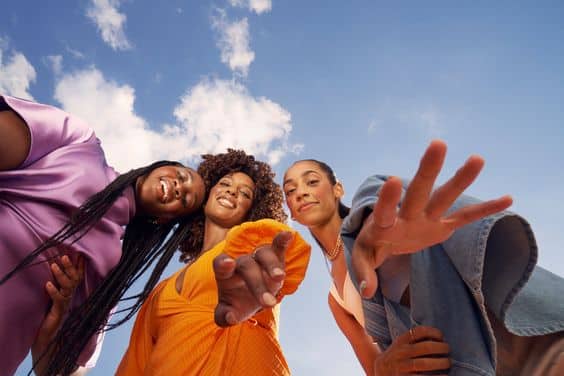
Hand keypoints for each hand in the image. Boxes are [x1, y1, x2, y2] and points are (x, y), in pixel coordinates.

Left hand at [32, 255, 84, 375]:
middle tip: (64, 255)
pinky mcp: (58, 314)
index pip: (77, 277)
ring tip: (54, 265)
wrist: (50, 344)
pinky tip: (47, 284)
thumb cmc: (50, 323)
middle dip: (70, 267)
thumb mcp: (54, 304)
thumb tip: (55, 275)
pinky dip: (53, 292)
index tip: (79, 253)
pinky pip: (58, 301)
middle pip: (75, 280)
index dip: (79, 266)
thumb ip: (58, 292)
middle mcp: (70, 299)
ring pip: (68, 288)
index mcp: (70, 295)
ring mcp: (65, 306)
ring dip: (61, 276)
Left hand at [213, 231, 292, 326]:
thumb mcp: (228, 312)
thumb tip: (230, 317)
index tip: (228, 263)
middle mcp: (241, 262)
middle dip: (257, 285)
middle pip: (247, 266)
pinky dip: (282, 239)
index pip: (220, 264)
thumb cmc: (237, 302)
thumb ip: (223, 316)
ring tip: (279, 278)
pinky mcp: (274, 256)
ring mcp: (257, 257)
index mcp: (225, 273)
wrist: (251, 295)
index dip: (223, 263)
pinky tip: (288, 234)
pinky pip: (277, 245)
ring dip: (272, 266)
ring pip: (263, 255)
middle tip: (268, 303)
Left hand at [352, 140, 512, 296]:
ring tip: (478, 159)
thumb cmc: (370, 246)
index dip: (389, 198)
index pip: (386, 210)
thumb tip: (368, 291)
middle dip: (427, 171)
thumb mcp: (361, 260)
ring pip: (444, 197)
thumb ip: (363, 273)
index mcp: (384, 224)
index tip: (395, 179)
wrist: (383, 239)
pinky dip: (484, 210)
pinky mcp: (441, 226)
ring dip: (460, 180)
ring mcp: (426, 218)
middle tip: (438, 144)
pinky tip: (507, 199)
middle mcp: (408, 215)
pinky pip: (465, 217)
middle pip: (419, 192)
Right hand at [374, 326, 449, 375]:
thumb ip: (413, 340)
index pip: (418, 331)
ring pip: (425, 364)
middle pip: (425, 347)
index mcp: (401, 341)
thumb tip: (438, 338)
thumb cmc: (396, 357)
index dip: (433, 332)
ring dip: (441, 363)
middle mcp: (401, 352)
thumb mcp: (400, 345)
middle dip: (441, 348)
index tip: (441, 336)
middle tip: (448, 350)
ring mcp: (402, 367)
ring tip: (448, 363)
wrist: (380, 372)